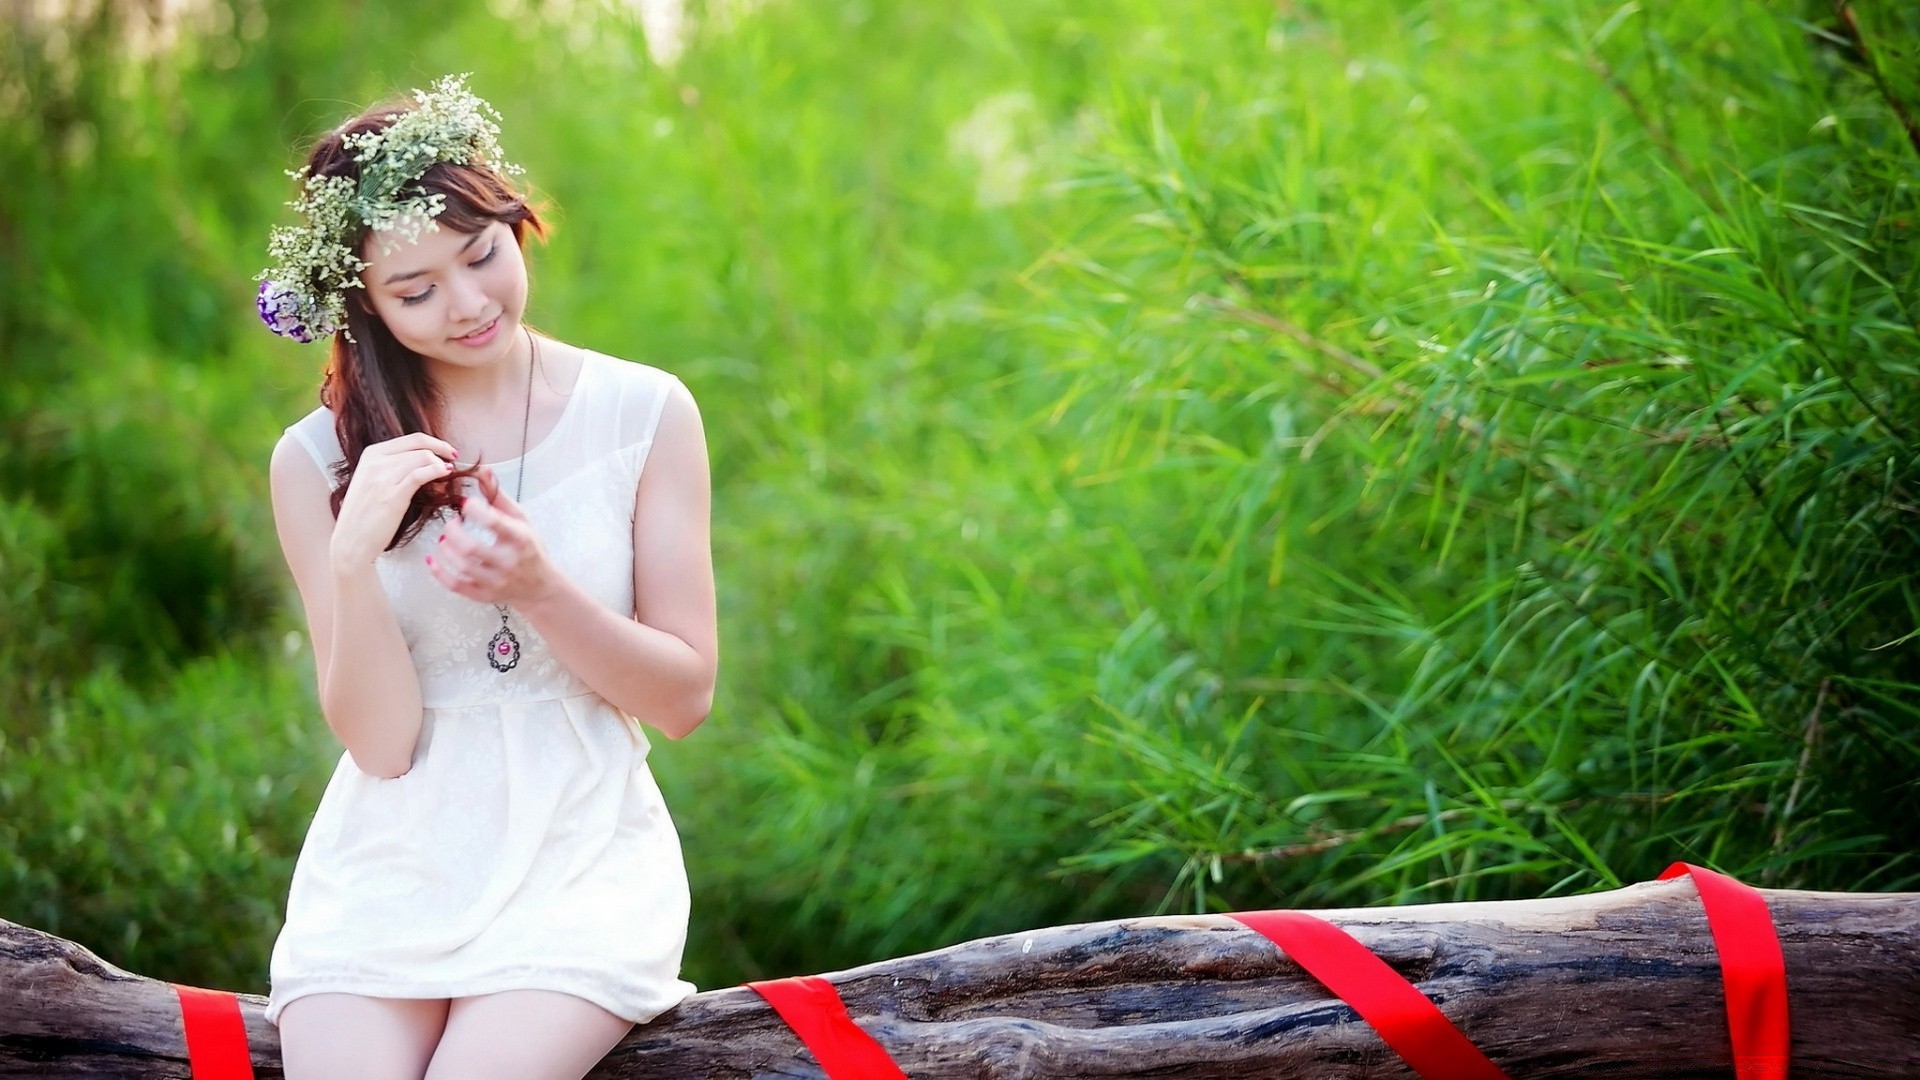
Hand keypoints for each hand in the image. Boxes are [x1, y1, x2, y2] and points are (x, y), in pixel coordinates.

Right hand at [329, 432, 458, 568]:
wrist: (351, 540)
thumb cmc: (365, 514)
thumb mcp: (373, 480)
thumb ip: (393, 466)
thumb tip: (425, 459)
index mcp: (371, 454)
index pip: (412, 439)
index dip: (436, 442)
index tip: (449, 450)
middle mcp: (375, 462)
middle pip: (420, 448)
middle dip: (442, 454)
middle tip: (453, 463)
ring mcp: (382, 478)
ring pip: (422, 458)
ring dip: (440, 464)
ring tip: (447, 474)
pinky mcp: (392, 496)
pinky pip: (420, 475)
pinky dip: (436, 471)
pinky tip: (444, 474)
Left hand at [424, 464, 556, 607]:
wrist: (541, 586)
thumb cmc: (529, 547)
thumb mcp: (520, 518)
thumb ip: (498, 496)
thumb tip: (482, 470)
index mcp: (520, 539)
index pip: (493, 522)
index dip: (474, 510)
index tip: (465, 504)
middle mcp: (508, 562)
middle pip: (471, 548)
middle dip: (453, 531)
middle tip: (451, 523)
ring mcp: (496, 582)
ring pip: (461, 567)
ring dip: (445, 549)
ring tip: (444, 538)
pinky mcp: (484, 595)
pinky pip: (456, 586)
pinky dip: (439, 573)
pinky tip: (432, 559)